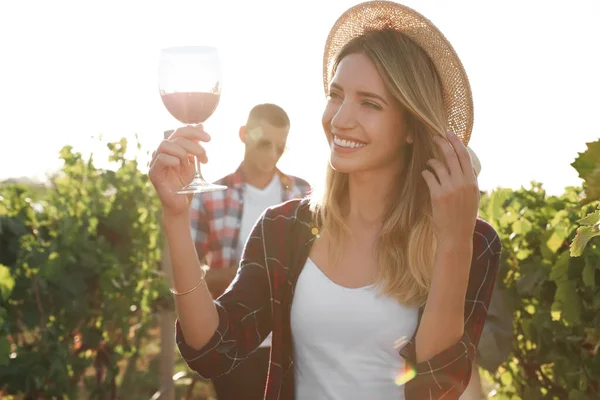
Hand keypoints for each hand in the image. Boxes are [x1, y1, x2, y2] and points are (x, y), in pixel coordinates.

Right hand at [149, 125, 210, 217]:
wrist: (181, 204)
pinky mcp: (153, 173)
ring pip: (165, 145)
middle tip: (204, 157)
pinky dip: (172, 160)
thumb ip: (196, 145)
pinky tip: (180, 165)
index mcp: (171, 148)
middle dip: (193, 144)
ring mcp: (155, 162)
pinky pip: (160, 159)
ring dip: (182, 151)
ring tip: (190, 164)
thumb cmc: (187, 183)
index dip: (195, 131)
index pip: (180, 131)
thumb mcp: (194, 162)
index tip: (209, 139)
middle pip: (175, 136)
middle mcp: (161, 152)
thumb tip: (200, 124)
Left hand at [421, 131, 479, 245]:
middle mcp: (463, 183)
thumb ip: (468, 182)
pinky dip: (426, 173)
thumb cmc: (463, 217)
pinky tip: (425, 173)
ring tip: (429, 162)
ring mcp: (450, 189)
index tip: (450, 134)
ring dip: (432, 161)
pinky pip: (430, 177)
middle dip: (442, 143)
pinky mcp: (438, 195)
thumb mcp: (472, 198)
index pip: (465, 157)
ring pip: (439, 166)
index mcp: (473, 183)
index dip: (457, 143)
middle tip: (435, 137)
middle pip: (452, 156)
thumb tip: (464, 167)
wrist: (457, 236)